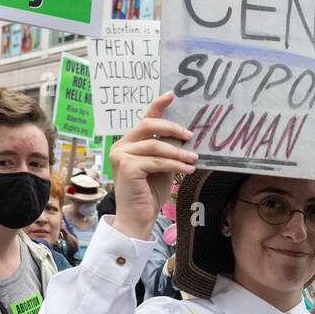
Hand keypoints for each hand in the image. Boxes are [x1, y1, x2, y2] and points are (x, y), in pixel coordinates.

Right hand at [109, 92, 197, 239]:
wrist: (138, 218)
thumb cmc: (149, 194)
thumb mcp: (161, 167)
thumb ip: (166, 151)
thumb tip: (185, 136)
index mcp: (129, 143)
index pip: (144, 120)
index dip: (157, 106)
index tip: (171, 95)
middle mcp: (120, 146)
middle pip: (148, 126)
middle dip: (172, 128)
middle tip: (190, 135)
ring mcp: (120, 155)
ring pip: (155, 145)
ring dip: (178, 152)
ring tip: (194, 158)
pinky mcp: (126, 167)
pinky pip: (157, 161)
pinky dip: (175, 164)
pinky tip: (187, 168)